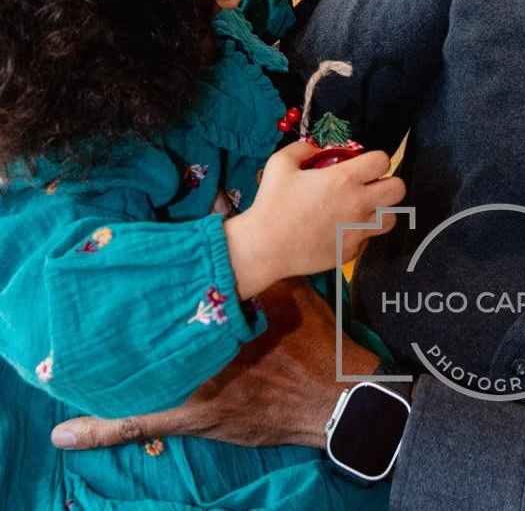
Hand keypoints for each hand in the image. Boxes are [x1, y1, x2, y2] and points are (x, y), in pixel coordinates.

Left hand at [51, 278, 379, 451]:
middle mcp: (200, 348)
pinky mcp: (192, 417)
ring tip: (57, 365)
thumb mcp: (295, 291)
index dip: (151, 274)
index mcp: (222, 313)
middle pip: (148, 330)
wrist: (333, 396)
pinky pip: (139, 425)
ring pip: (135, 375)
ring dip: (103, 368)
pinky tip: (65, 434)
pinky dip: (101, 428)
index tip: (125, 257)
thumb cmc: (315, 341)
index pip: (179, 288)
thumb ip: (268, 261)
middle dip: (118, 319)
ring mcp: (193, 385)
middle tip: (81, 307)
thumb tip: (243, 223)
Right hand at [225, 143, 405, 296]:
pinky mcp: (350, 253)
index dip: (377, 160)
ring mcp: (356, 231)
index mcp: (344, 179)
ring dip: (382, 211)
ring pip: (392, 219)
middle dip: (388, 183)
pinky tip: (343, 230)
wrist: (264, 247)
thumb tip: (316, 149)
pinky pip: (368, 241)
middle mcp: (357, 205)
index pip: (383, 161)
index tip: (365, 165)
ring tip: (364, 209)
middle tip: (372, 186)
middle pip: (398, 190)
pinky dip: (361, 234)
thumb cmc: (271, 203)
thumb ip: (303, 149)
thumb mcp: (281, 163)